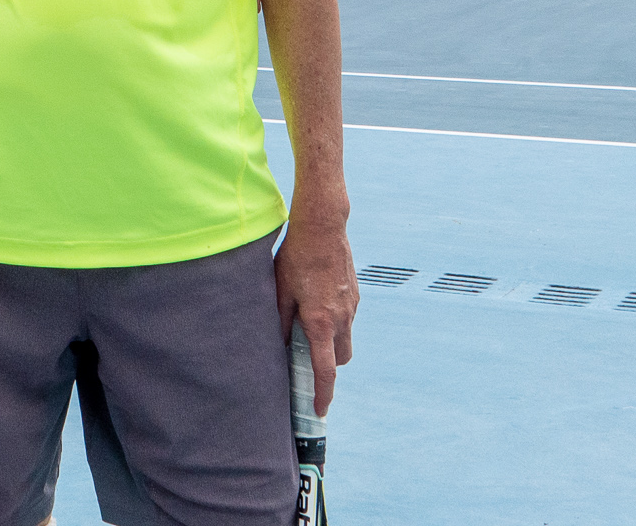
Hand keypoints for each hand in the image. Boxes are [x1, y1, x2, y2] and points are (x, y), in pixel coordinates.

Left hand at [273, 213, 357, 416]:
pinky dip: (335, 321)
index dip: (323, 394)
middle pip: (341, 360)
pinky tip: (317, 300)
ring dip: (332, 342)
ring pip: (346, 339)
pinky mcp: (355, 294)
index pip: (326, 370)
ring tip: (308, 324)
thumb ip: (281, 320)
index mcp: (321, 321)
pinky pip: (347, 318)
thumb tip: (280, 344)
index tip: (320, 410)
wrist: (323, 226)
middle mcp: (342, 318)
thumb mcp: (280, 289)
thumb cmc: (296, 256)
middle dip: (327, 366)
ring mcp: (352, 306)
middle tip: (306, 358)